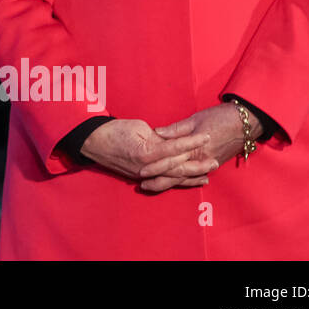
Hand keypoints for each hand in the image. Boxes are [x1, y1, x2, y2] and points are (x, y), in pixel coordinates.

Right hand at [79, 118, 217, 191]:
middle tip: (215, 160)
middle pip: (178, 167)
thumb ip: (158, 136)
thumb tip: (172, 141)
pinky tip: (193, 181)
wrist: (94, 142)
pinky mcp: (142, 177)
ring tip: (209, 173)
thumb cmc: (115, 130)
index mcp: (146, 152)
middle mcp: (147, 167)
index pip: (175, 147)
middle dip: (198, 164)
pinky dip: (179, 181)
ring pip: (173, 178)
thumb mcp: (138, 127)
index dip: (192, 141)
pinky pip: (165, 181)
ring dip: (193, 176)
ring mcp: (145, 175)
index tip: (206, 136)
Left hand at [150, 104, 251, 188]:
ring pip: (184, 178)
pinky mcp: (213, 164)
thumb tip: (156, 133)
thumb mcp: (196, 119)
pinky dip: (185, 181)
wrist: (245, 123)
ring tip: (153, 186)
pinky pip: (196, 176)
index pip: (170, 160)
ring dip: (169, 183)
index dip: (155, 166)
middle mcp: (200, 160)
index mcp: (194, 148)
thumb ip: (176, 129)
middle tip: (142, 184)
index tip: (140, 170)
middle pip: (175, 174)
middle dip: (159, 180)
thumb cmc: (219, 117)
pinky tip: (176, 184)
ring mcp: (207, 164)